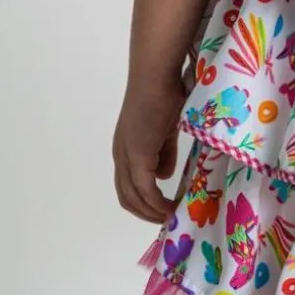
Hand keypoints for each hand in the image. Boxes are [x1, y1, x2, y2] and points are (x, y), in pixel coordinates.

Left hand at [112, 77, 185, 222]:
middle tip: (168, 219)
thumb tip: (164, 175)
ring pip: (134, 197)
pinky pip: (146, 190)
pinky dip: (157, 204)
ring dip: (152, 212)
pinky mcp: (137, 156)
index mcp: (127, 147)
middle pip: (127, 197)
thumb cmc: (165, 93)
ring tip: (172, 217)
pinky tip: (171, 208)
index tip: (164, 209)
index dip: (144, 201)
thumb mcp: (167, 129)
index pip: (129, 185)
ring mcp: (127, 156)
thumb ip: (164, 152)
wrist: (157, 75)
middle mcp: (121, 155)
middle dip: (146, 212)